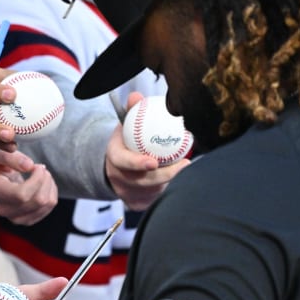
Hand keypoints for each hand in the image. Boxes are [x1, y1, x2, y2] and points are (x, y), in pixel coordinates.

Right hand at [0, 147, 57, 224]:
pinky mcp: (26, 220)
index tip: (36, 166)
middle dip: (46, 180)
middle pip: (38, 200)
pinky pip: (49, 207)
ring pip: (47, 204)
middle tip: (39, 167)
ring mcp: (15, 218)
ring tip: (40, 174)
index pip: (22, 195)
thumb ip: (10, 157)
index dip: (36, 179)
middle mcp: (5, 210)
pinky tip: (41, 184)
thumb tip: (29, 165)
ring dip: (50, 185)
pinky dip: (51, 193)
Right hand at [105, 93, 188, 210]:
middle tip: (185, 164)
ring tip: (185, 169)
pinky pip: (155, 199)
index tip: (153, 161)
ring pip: (152, 191)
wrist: (116, 165)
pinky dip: (167, 190)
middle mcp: (117, 178)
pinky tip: (178, 181)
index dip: (136, 163)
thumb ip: (132, 110)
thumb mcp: (126, 124)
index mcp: (113, 157)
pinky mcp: (136, 203)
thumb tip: (137, 97)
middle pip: (141, 180)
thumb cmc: (127, 140)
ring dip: (170, 181)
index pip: (122, 161)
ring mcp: (126, 193)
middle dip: (165, 175)